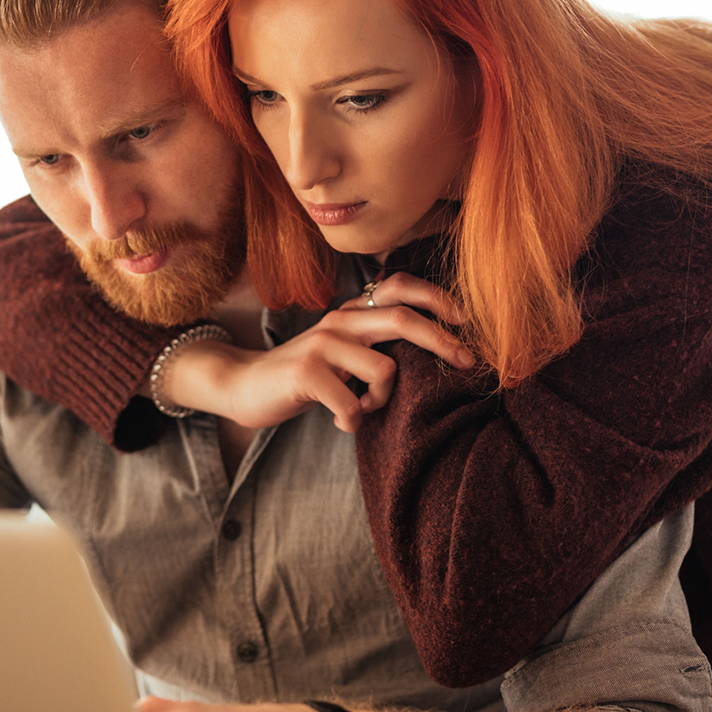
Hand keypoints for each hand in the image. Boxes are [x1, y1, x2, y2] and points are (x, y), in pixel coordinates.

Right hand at [163, 272, 473, 431]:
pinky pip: (353, 404)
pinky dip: (354, 421)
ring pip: (384, 369)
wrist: (245, 385)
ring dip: (383, 400)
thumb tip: (433, 348)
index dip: (436, 298)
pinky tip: (342, 423)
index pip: (399, 287)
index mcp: (352, 313)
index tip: (465, 320)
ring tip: (363, 409)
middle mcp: (339, 321)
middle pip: (402, 319)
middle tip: (466, 362)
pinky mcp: (307, 373)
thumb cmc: (305, 376)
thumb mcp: (342, 351)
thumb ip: (374, 343)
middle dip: (442, 341)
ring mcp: (322, 344)